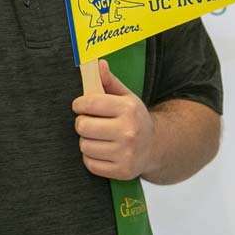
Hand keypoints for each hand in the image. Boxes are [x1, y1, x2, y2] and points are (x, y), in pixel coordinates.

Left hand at [71, 59, 154, 179]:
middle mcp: (128, 131)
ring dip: (86, 141)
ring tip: (97, 137)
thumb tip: (98, 64)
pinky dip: (91, 158)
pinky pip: (90, 163)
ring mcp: (126, 153)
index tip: (80, 106)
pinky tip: (101, 150)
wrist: (155, 146)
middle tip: (89, 122)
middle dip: (82, 123)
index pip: (89, 103)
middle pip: (83, 126)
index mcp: (128, 109)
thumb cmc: (134, 118)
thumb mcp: (126, 97)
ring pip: (84, 146)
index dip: (79, 104)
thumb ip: (109, 81)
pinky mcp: (121, 170)